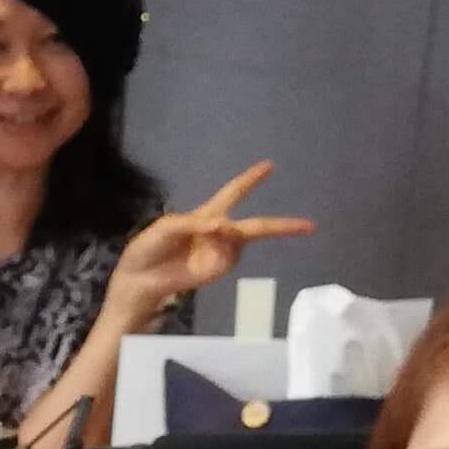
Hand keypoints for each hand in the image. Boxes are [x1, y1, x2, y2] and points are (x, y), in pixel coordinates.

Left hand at [103, 163, 320, 325]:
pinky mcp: (216, 272)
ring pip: (241, 240)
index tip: (269, 165)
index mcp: (205, 216)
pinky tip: (201, 257)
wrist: (138, 283)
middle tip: (310, 225)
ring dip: (229, 235)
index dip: (250, 180)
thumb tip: (221, 226)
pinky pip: (228, 258)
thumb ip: (191, 223)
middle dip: (282, 226)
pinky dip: (221, 253)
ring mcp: (219, 254)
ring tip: (202, 238)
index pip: (233, 193)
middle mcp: (218, 233)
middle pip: (256, 226)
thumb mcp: (164, 229)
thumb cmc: (147, 252)